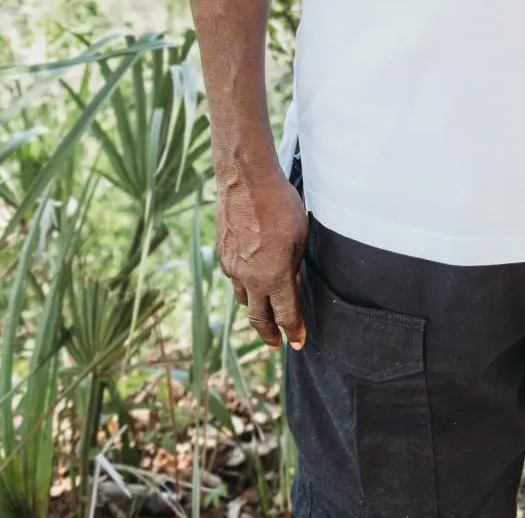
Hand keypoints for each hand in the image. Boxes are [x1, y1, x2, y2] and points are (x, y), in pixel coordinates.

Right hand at [216, 159, 308, 349]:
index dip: (293, 331)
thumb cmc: (280, 205)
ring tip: (263, 310)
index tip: (298, 342)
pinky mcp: (223, 254)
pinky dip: (244, 282)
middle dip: (268, 334)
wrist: (246, 182)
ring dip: (254, 307)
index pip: (286, 316)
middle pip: (259, 319)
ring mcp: (233, 267)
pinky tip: (250, 274)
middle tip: (275, 343)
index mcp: (275, 277)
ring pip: (243, 298)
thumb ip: (295, 264)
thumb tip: (292, 280)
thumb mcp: (301, 236)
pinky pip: (234, 277)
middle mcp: (251, 279)